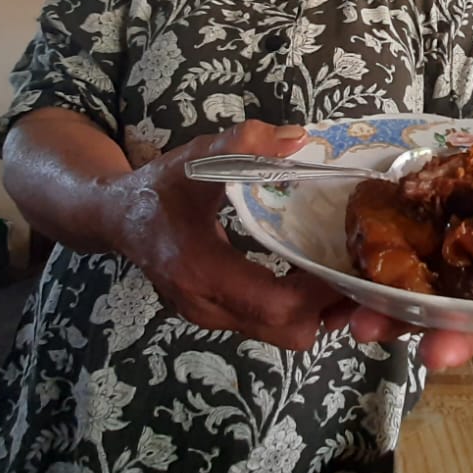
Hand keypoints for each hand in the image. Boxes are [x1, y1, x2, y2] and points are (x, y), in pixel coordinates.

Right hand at [112, 120, 341, 350]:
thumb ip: (243, 144)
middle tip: (356, 268)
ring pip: (279, 334)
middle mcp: (207, 305)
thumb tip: (297, 138)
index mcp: (201, 268)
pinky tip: (310, 273)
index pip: (273, 303)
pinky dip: (297, 308)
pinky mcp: (217, 317)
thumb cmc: (158, 188)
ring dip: (317, 311)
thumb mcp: (197, 157)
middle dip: (329, 307)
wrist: (116, 218)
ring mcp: (211, 317)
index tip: (351, 262)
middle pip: (285, 331)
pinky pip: (267, 325)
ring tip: (339, 270)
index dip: (319, 292)